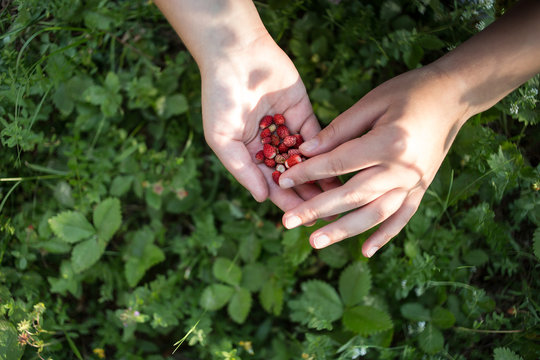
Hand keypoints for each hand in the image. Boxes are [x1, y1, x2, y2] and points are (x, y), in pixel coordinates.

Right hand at [201, 34, 339, 209]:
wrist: (237, 55)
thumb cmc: (220, 97)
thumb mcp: (222, 139)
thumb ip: (242, 169)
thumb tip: (262, 199)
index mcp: (248, 153)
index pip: (269, 183)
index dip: (283, 201)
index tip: (298, 219)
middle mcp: (269, 145)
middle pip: (291, 176)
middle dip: (306, 194)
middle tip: (325, 213)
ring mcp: (287, 129)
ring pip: (306, 160)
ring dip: (320, 178)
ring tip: (337, 198)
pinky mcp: (303, 113)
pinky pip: (316, 137)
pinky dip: (325, 153)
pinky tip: (337, 170)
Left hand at [278, 65, 468, 256]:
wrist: (454, 96)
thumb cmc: (409, 93)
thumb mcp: (372, 102)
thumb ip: (339, 130)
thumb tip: (305, 151)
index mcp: (388, 144)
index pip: (338, 164)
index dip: (308, 172)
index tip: (282, 178)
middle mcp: (401, 170)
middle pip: (351, 196)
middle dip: (316, 210)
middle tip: (287, 222)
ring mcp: (414, 183)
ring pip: (374, 214)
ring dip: (343, 231)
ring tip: (315, 242)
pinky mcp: (422, 189)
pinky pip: (401, 218)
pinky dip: (384, 236)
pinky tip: (365, 251)